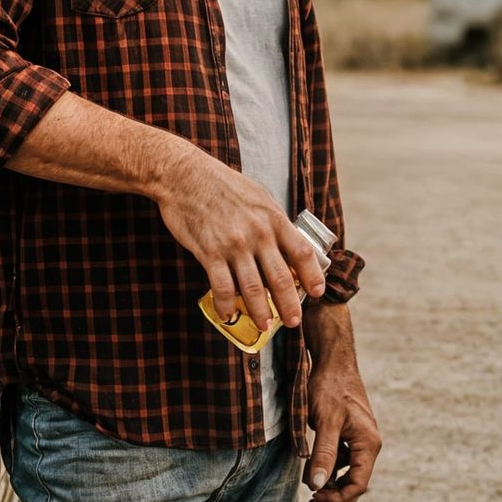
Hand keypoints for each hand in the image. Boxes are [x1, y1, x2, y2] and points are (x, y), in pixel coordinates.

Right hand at [151, 140, 327, 334]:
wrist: (184, 176)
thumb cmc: (222, 184)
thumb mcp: (258, 195)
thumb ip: (273, 220)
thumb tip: (287, 242)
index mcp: (273, 218)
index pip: (302, 252)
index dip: (313, 276)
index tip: (317, 293)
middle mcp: (258, 233)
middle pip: (281, 278)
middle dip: (289, 306)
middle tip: (293, 322)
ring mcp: (234, 244)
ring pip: (253, 289)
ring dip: (260, 312)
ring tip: (264, 325)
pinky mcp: (210, 252)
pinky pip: (222, 288)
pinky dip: (227, 306)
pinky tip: (228, 315)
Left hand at [302, 301, 380, 501]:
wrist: (332, 360)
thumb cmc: (329, 387)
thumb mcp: (324, 422)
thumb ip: (323, 454)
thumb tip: (316, 486)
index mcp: (368, 444)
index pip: (359, 484)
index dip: (338, 498)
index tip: (315, 499)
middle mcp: (368, 443)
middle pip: (357, 483)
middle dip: (337, 496)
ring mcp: (360, 438)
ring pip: (350, 472)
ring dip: (333, 485)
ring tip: (313, 491)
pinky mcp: (350, 432)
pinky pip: (344, 459)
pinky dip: (332, 469)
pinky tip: (315, 472)